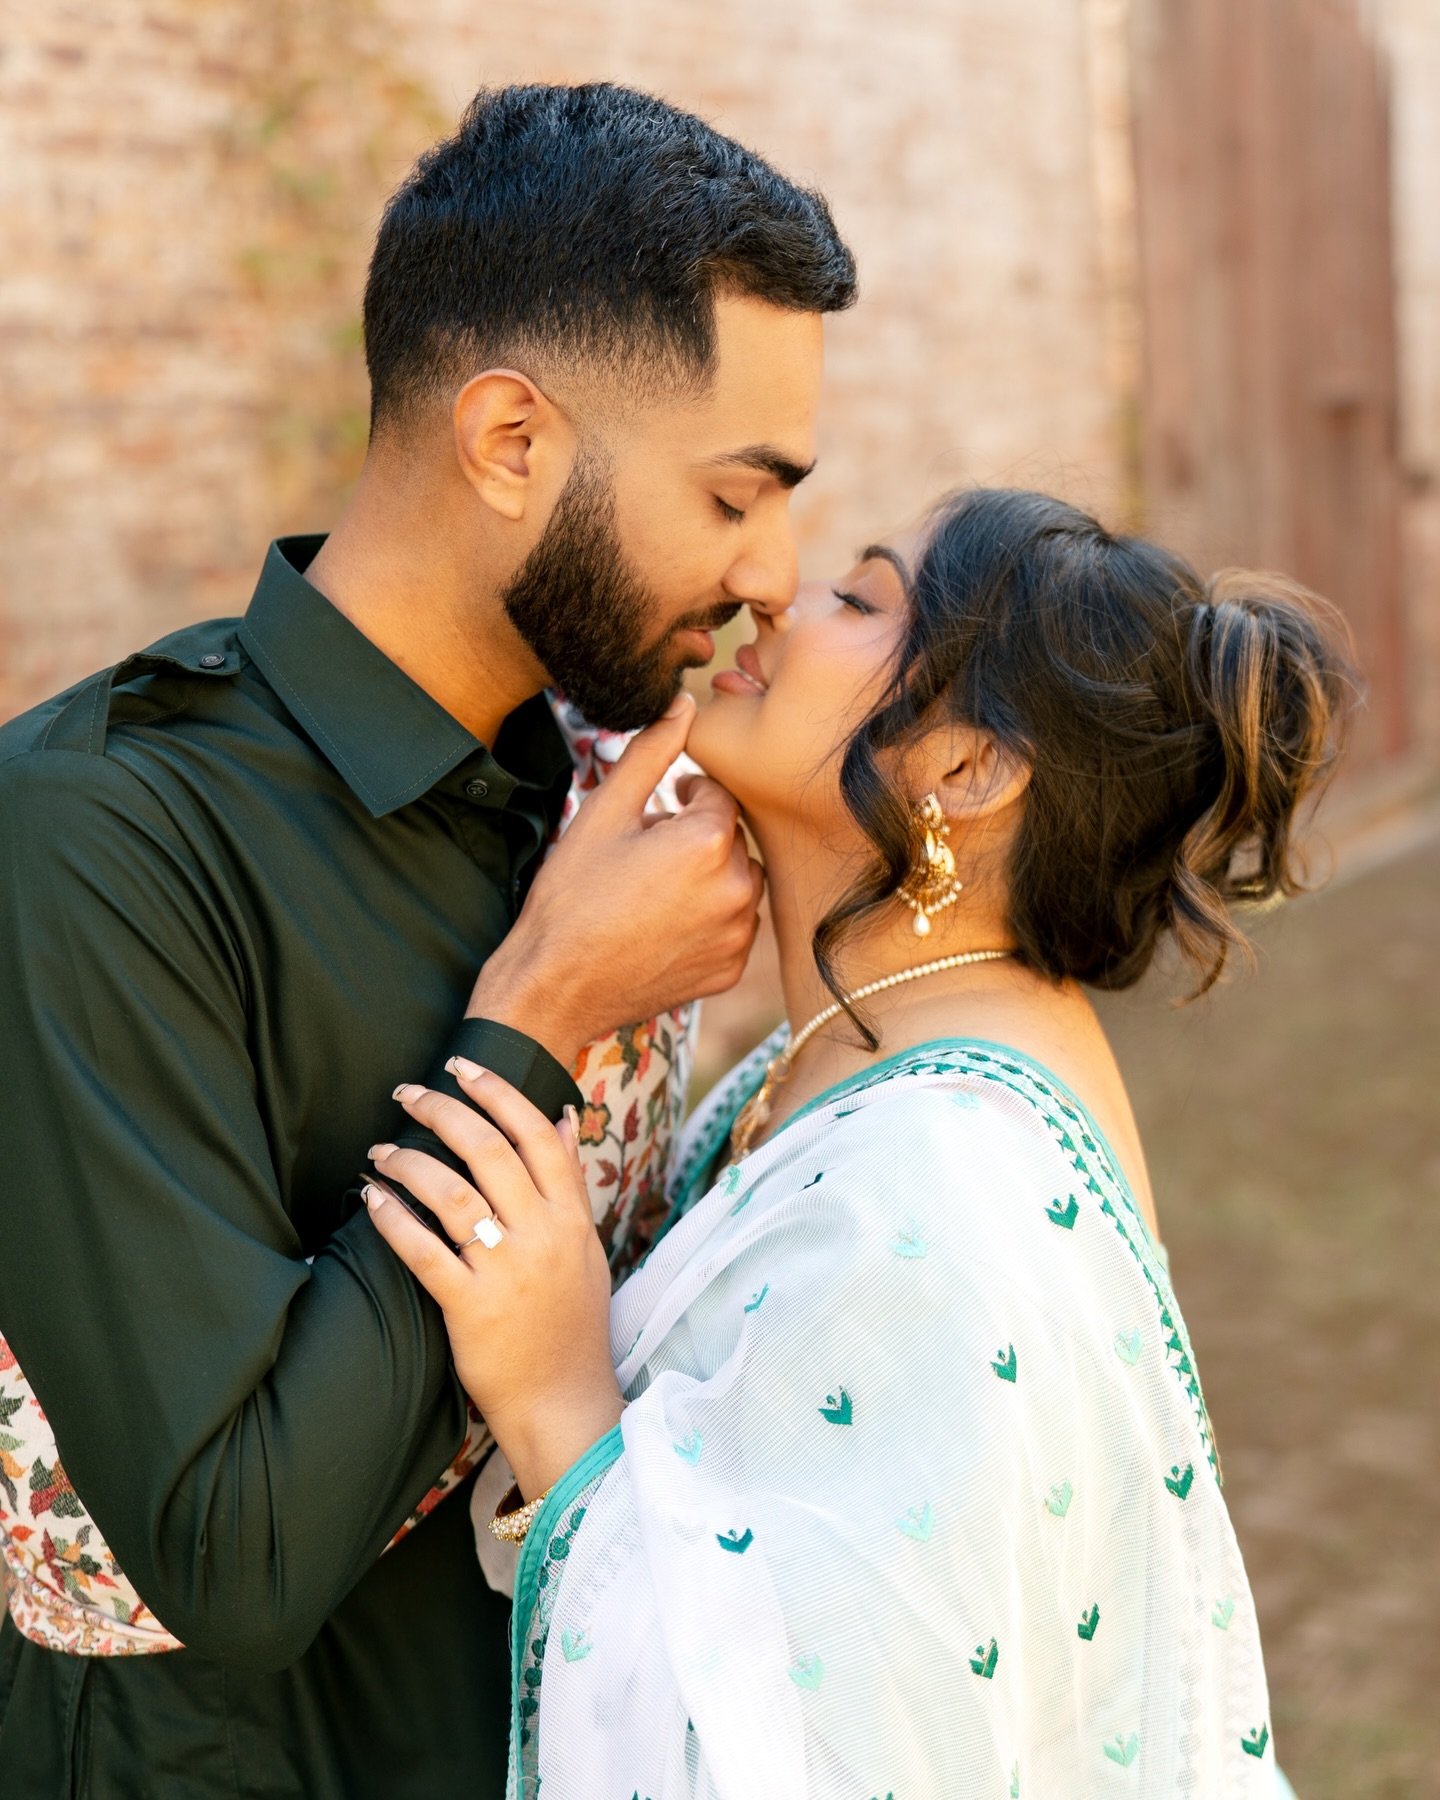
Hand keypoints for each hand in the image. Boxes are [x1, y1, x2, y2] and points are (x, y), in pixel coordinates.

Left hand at [363, 1058, 622, 1499]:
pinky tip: (371, 1198)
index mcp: (571, 1219)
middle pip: (489, 1151)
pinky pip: (423, 1250)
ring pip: (452, 1193)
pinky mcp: (471, 1308)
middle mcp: (543, 1237)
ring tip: (380, 1149)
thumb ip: (572, 1182)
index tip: (463, 1066)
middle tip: (407, 1092)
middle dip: (442, 1111)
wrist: (564, 1402)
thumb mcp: (585, 1248)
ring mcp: (507, 1271)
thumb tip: (564, 1116)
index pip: (538, 1135)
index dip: (498, 1093)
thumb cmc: (571, 1325)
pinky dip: (393, 1218)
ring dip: (409, 1161)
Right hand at [466, 692, 763, 1068]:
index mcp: (710, 841)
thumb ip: (651, 751)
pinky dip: (709, 918)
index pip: (719, 794)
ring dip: (708, 876)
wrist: (555, 986)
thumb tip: (684, 702)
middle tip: (648, 852)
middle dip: (697, 836)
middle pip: (732, 839)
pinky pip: (733, 926)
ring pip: (738, 882)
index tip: (662, 805)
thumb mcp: (604, 813)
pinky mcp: (730, 969)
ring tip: (655, 888)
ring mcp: (737, 935)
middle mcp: (737, 888)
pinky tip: (664, 923)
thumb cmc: (571, 896)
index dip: (687, 795)